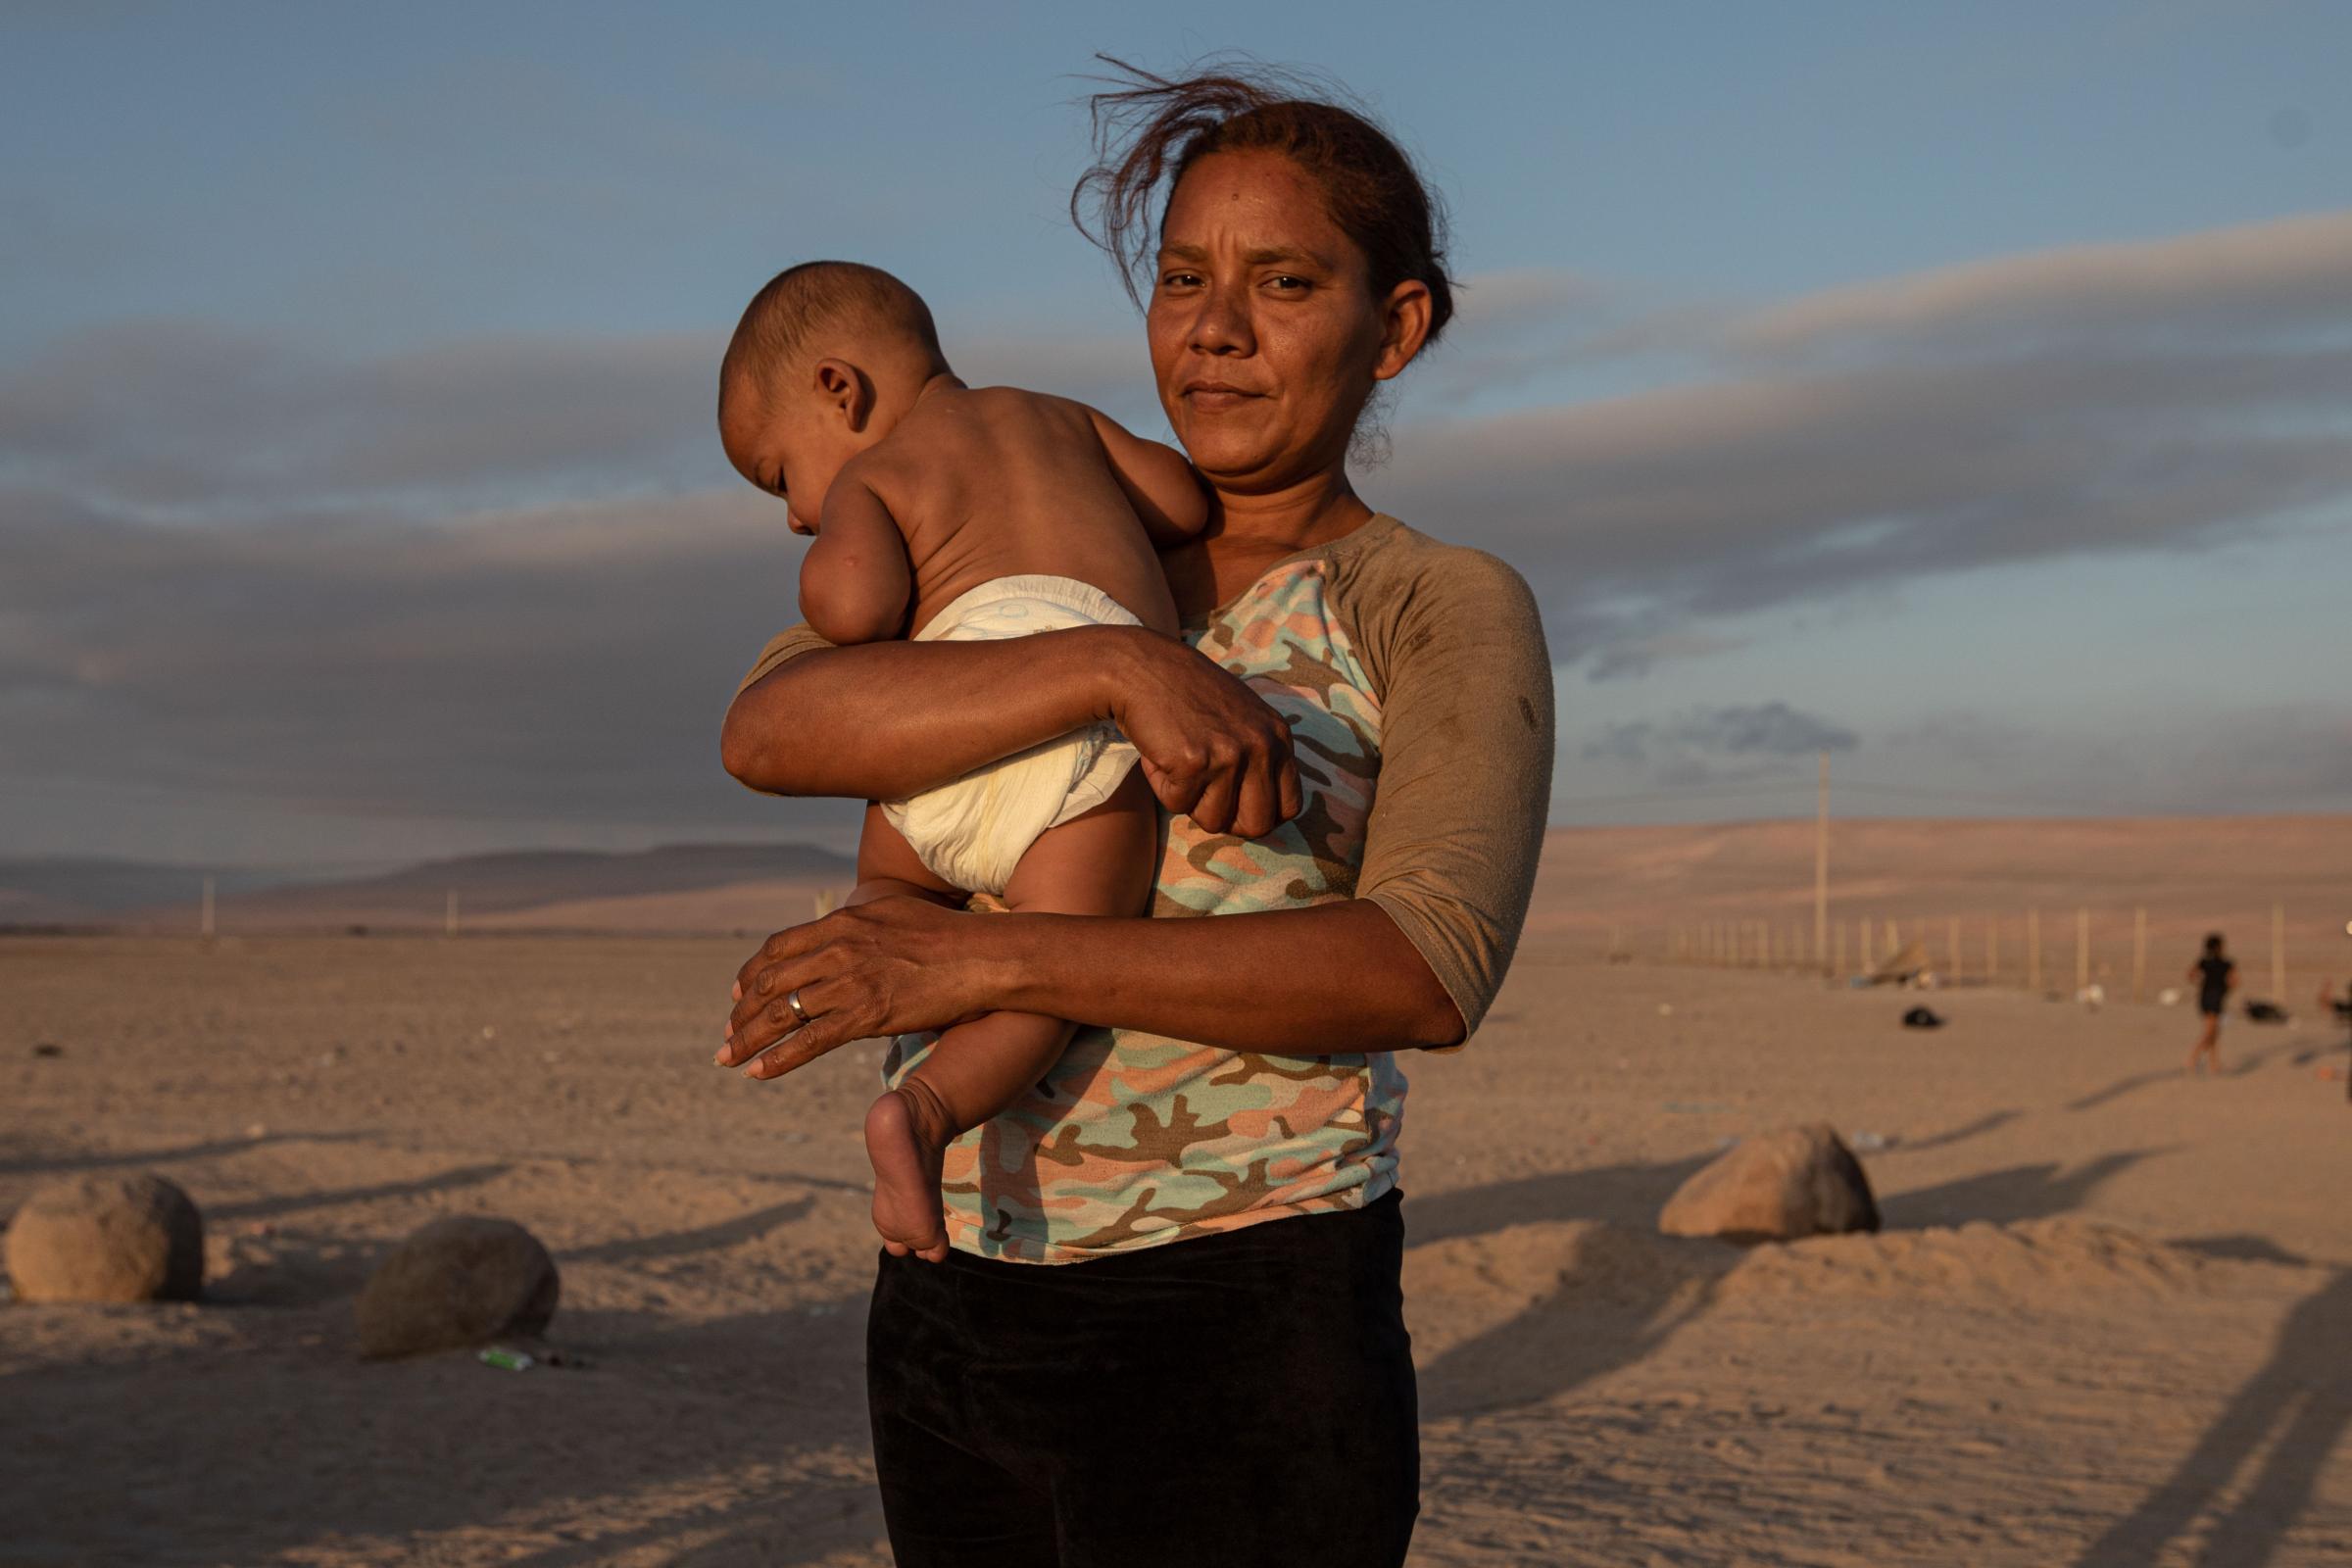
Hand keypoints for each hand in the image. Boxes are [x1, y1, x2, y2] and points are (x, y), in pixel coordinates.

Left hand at [719, 896, 987, 1080]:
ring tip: (728, 1057)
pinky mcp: (867, 1015)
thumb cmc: (951, 936)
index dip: (751, 972)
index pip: (779, 947)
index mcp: (844, 921)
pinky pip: (809, 1041)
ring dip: (747, 1038)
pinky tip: (757, 1073)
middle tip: (727, 1033)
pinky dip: (777, 1058)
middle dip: (741, 1010)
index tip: (737, 992)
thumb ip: (863, 924)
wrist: (986, 956)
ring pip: (781, 1013)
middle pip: (771, 981)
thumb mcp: (895, 914)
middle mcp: (839, 949)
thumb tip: (849, 933)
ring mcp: (851, 982)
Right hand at [1109, 633, 1301, 837]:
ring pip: (1214, 820)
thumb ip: (1260, 758)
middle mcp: (1262, 746)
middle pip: (1257, 825)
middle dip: (1226, 819)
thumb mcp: (1244, 719)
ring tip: (1179, 761)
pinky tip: (1160, 752)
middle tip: (1202, 793)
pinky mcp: (1194, 763)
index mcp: (1279, 737)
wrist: (1143, 667)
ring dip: (1189, 799)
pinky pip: (1177, 804)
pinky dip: (1162, 786)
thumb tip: (1263, 816)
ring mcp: (1230, 755)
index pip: (1289, 807)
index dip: (1259, 815)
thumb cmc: (1189, 694)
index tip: (1235, 806)